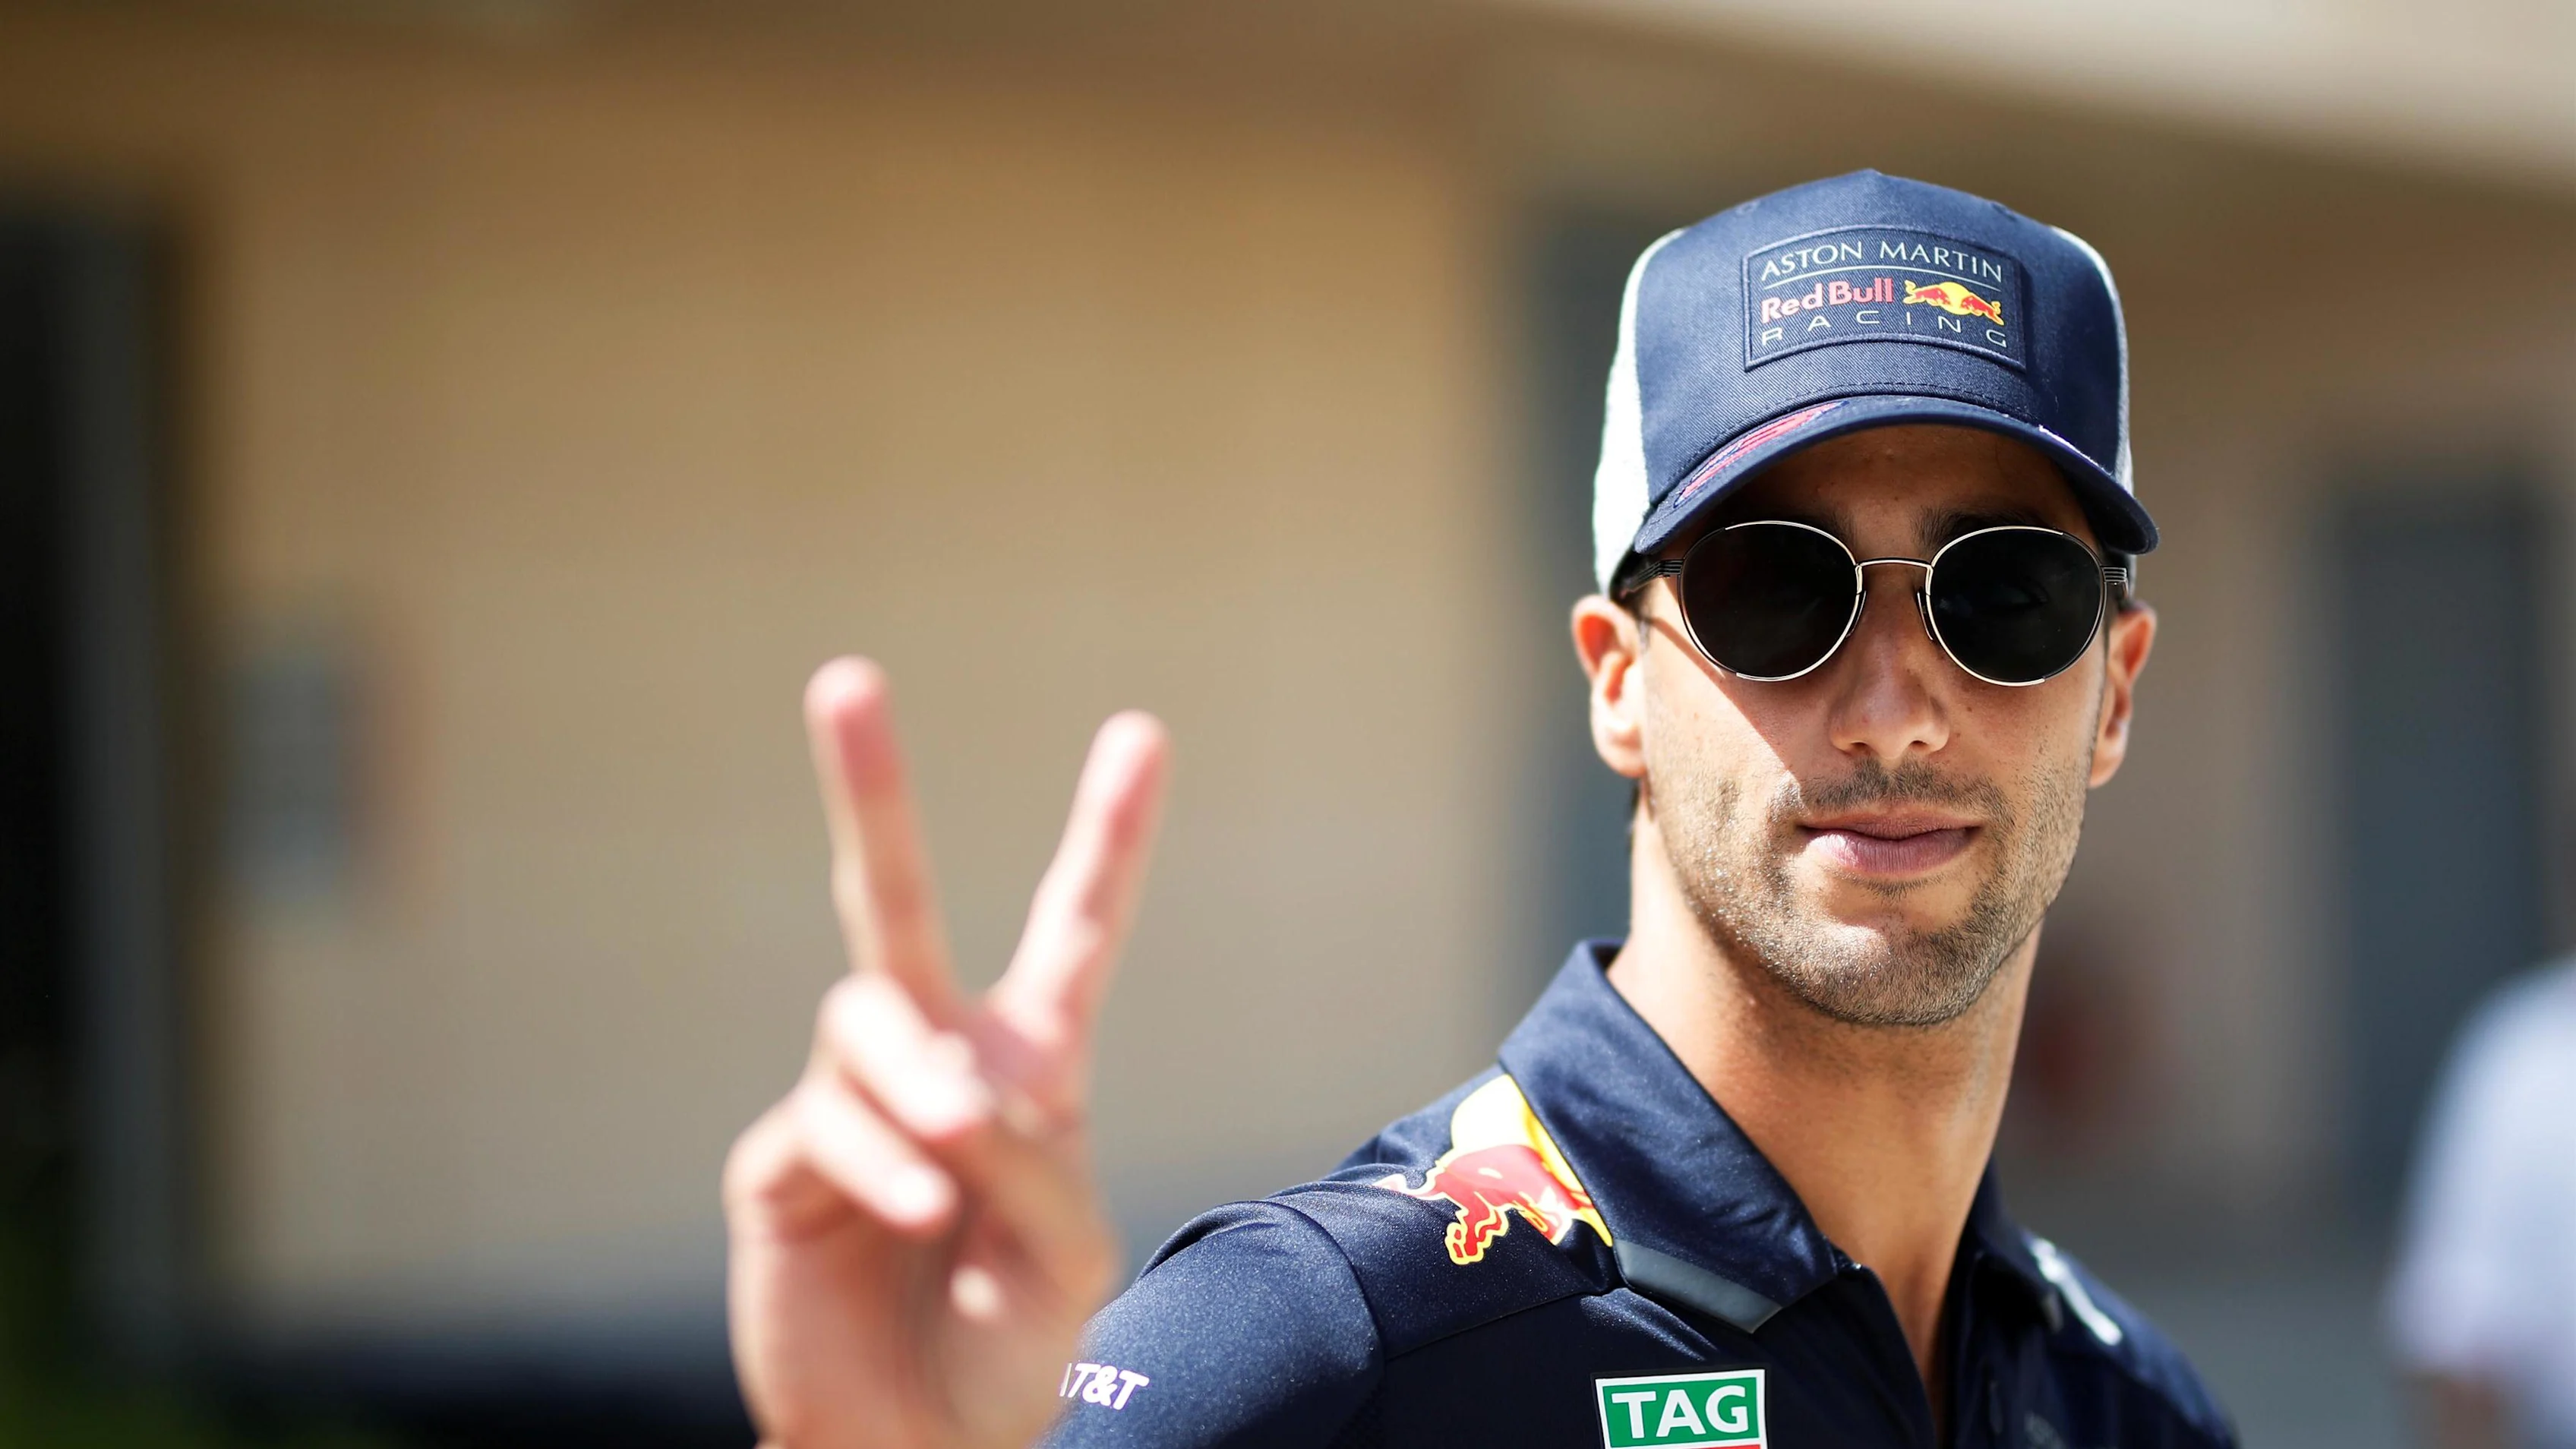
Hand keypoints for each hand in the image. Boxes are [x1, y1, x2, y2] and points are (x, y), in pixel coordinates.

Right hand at [725, 658, 1170, 1448]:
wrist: (922, 1447)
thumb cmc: (1012, 1354)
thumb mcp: (1067, 1254)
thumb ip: (1034, 1158)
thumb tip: (958, 1082)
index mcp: (1027, 1069)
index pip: (1073, 934)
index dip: (1107, 837)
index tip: (1143, 732)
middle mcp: (934, 1063)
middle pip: (896, 902)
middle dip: (870, 790)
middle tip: (843, 678)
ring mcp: (852, 1103)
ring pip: (867, 1019)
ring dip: (916, 1079)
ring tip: (954, 1153)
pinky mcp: (782, 1161)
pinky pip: (828, 1121)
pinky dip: (882, 1161)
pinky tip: (923, 1210)